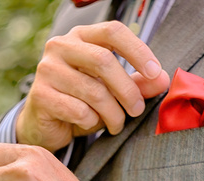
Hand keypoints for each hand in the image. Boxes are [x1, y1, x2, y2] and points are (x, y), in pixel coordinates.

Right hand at [16, 21, 169, 151]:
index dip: (138, 51)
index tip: (155, 73)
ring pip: (94, 91)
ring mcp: (47, 70)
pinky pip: (79, 111)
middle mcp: (60, 47)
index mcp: (80, 37)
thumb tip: (163, 81)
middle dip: (128, 90)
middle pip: (104, 61)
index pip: (113, 31)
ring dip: (113, 114)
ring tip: (117, 125)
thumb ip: (136, 83)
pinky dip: (92, 122)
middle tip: (137, 110)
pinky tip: (91, 125)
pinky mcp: (40, 96)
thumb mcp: (111, 91)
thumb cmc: (80, 103)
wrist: (46, 126)